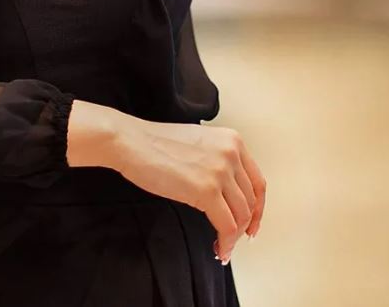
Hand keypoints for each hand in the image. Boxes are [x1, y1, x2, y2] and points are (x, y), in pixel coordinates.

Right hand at [109, 117, 266, 262]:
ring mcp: (220, 171)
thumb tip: (228, 194)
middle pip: (251, 201)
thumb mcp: (198, 143)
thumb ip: (218, 161)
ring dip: (234, 237)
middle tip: (232, 238)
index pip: (257, 182)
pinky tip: (218, 248)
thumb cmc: (154, 144)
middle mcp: (231, 153)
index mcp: (231, 140)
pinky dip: (226, 243)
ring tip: (222, 246)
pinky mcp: (207, 190)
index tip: (252, 223)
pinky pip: (227, 227)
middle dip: (244, 225)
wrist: (131, 142)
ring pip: (241, 216)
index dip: (257, 209)